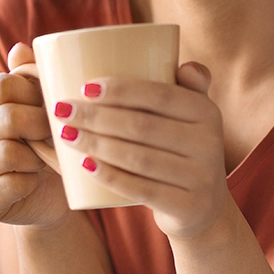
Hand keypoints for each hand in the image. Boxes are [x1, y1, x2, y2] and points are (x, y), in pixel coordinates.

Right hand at [0, 42, 69, 228]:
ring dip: (36, 158)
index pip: (3, 85)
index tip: (51, 106)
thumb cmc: (43, 148)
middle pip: (7, 117)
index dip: (36, 94)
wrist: (46, 198)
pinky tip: (31, 183)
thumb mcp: (40, 110)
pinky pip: (10, 184)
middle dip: (41, 126)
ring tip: (42, 161)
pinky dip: (29, 183)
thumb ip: (29, 78)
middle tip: (53, 136)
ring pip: (8, 152)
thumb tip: (20, 49)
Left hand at [50, 62, 230, 240]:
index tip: (83, 88)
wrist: (203, 209)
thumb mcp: (193, 118)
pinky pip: (142, 190)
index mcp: (207, 113)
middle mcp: (209, 144)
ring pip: (138, 159)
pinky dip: (111, 177)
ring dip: (96, 145)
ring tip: (66, 135)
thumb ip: (190, 87)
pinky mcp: (188, 207)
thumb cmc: (183, 150)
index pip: (160, 95)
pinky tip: (85, 165)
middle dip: (96, 117)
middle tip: (63, 111)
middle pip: (142, 126)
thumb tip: (183, 65)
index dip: (120, 90)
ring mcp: (201, 178)